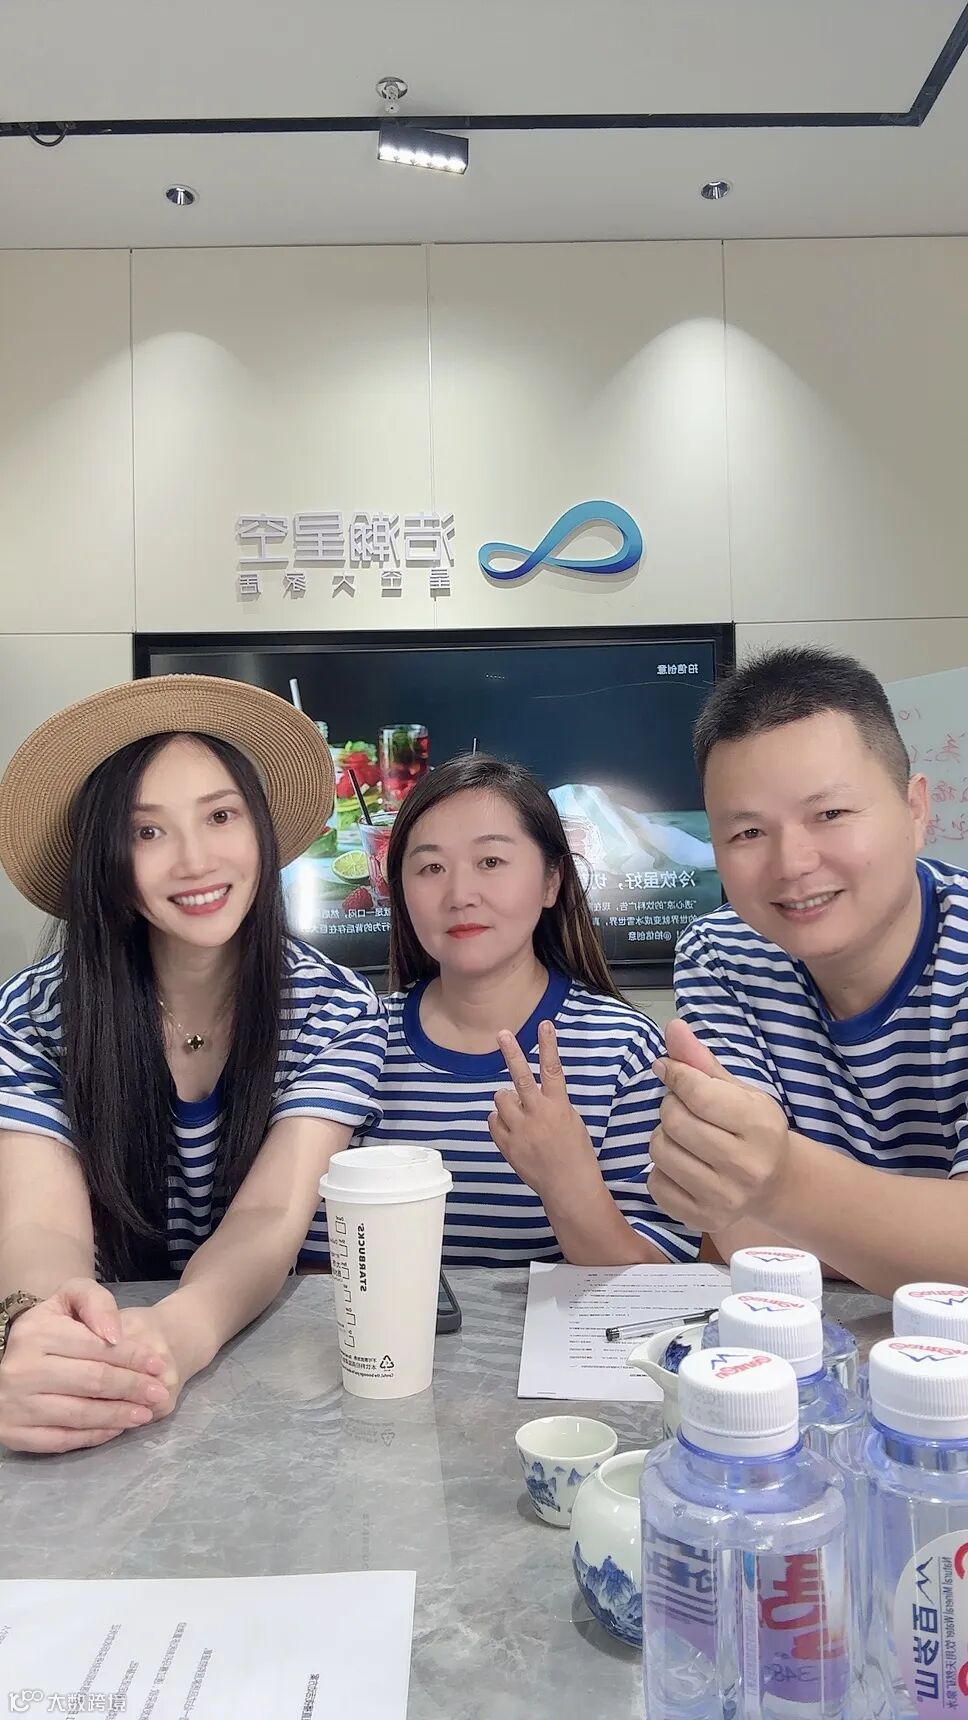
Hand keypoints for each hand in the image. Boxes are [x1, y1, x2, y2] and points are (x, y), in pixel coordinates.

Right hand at [0, 1280, 171, 1454]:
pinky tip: (114, 1429)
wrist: (13, 1356)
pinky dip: (92, 1436)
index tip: (158, 1365)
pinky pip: (60, 1440)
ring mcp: (14, 1404)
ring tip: (143, 1413)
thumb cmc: (53, 1325)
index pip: (96, 1347)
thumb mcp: (71, 1297)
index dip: (132, 1357)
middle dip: (131, 1388)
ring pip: (78, 1414)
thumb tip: (113, 1335)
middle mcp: (21, 1369)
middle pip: (91, 1382)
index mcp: (36, 1332)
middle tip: (158, 1393)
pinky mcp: (14, 1433)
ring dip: (117, 1416)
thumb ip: (96, 1302)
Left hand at [489, 1021, 600, 1202]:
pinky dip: (500, 1120)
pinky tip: (512, 1129)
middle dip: (512, 1054)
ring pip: (501, 1098)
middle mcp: (538, 1114)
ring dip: (506, 1100)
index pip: (553, 1070)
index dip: (548, 1045)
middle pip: (522, 1078)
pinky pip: (493, 1121)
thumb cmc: (574, 1152)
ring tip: (518, 1111)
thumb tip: (529, 1090)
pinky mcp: (507, 1145)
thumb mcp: (570, 1120)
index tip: (544, 1024)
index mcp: (559, 1107)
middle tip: (502, 1034)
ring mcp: (521, 1130)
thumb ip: (550, 1102)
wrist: (568, 1185)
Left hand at [647, 1019, 791, 1231]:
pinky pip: (656, 1184)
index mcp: (759, 1126)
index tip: (670, 1070)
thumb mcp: (737, 1091)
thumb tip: (672, 1026)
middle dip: (670, 1107)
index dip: (675, 1074)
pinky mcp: (704, 1220)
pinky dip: (661, 1170)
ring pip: (660, 1151)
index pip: (697, 1093)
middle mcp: (745, 1166)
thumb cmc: (754, 1129)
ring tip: (683, 1137)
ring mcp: (725, 1198)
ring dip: (663, 1136)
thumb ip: (701, 1061)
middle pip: (674, 1122)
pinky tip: (682, 1165)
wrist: (777, 1184)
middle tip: (684, 1109)